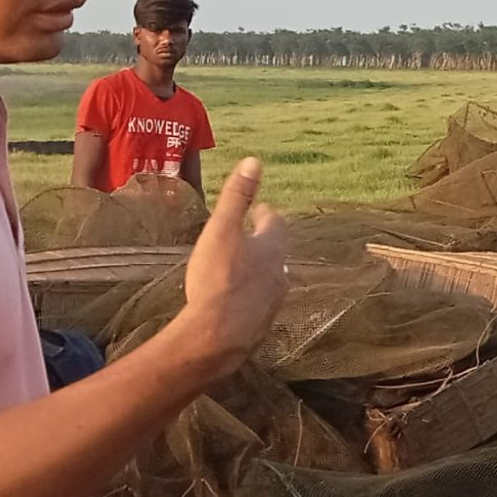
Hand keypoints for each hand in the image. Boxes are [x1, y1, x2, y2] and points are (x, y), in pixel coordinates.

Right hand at [172, 157, 288, 371]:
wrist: (218, 335)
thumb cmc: (217, 278)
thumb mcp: (222, 230)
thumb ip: (237, 197)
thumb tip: (254, 161)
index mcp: (272, 248)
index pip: (275, 223)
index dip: (264, 214)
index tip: (258, 209)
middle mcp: (279, 274)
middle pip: (276, 251)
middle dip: (264, 241)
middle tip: (252, 235)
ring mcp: (272, 301)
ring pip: (271, 278)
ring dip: (259, 269)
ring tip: (245, 267)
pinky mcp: (261, 324)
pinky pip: (259, 303)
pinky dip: (251, 295)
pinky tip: (239, 300)